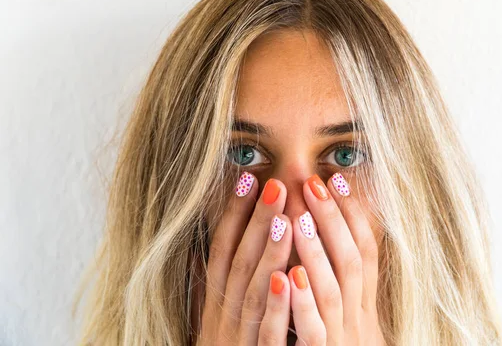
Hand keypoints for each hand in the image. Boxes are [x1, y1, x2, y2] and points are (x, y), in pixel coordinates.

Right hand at [195, 173, 292, 344]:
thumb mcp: (215, 312)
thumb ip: (215, 280)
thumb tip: (209, 244)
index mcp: (216, 297)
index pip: (222, 247)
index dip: (234, 213)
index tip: (247, 177)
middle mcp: (222, 311)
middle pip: (239, 260)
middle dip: (256, 222)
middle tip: (274, 184)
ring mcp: (237, 334)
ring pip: (251, 289)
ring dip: (267, 254)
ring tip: (284, 219)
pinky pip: (266, 331)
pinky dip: (274, 305)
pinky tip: (286, 277)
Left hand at [259, 173, 385, 344]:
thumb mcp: (345, 313)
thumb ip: (337, 278)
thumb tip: (327, 234)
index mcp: (362, 303)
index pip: (364, 250)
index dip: (352, 214)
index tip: (337, 178)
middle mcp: (358, 317)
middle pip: (352, 261)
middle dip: (335, 220)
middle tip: (316, 182)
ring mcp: (342, 337)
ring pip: (334, 290)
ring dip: (318, 252)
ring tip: (302, 216)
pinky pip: (314, 331)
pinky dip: (303, 303)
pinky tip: (289, 275)